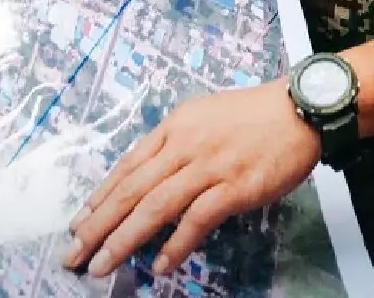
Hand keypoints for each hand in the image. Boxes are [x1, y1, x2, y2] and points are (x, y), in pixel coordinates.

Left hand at [62, 81, 319, 276]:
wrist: (300, 108)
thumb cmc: (255, 115)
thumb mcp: (205, 116)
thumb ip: (177, 143)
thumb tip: (150, 177)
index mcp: (175, 127)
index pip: (127, 166)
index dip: (100, 197)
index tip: (79, 222)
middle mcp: (185, 145)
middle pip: (131, 189)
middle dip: (97, 225)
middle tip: (73, 254)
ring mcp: (209, 166)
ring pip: (155, 206)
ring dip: (124, 239)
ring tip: (101, 265)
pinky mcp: (235, 186)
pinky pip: (198, 219)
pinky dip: (176, 243)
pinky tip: (160, 264)